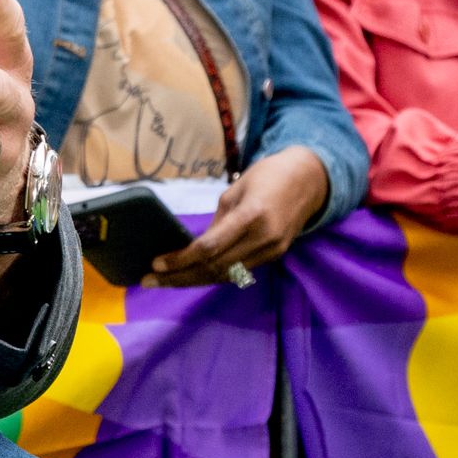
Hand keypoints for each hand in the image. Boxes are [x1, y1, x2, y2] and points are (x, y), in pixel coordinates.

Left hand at [147, 144, 332, 283]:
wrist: (309, 180)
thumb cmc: (267, 176)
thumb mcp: (235, 191)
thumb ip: (217, 222)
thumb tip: (195, 247)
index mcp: (251, 216)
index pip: (210, 248)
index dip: (181, 260)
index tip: (156, 264)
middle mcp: (263, 239)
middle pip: (215, 268)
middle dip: (179, 277)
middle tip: (148, 281)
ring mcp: (272, 250)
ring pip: (226, 275)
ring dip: (193, 280)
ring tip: (164, 281)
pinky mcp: (276, 256)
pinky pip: (239, 271)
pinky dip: (213, 274)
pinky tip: (192, 275)